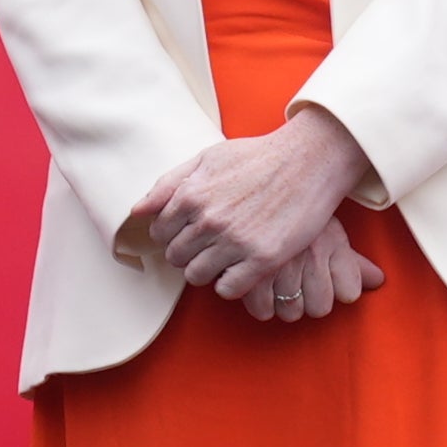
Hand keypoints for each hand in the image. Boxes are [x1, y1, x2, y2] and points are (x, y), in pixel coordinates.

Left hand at [138, 110, 381, 321]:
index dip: (172, 234)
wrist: (309, 160)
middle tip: (208, 244)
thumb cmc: (257, 157)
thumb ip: (168, 184)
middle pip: (176, 257)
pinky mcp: (263, 258)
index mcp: (191, 195)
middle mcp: (209, 220)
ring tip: (222, 257)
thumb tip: (137, 211)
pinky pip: (228, 289)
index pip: (160, 232)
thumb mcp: (207, 159)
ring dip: (206, 271)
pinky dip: (230, 284)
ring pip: (197, 276)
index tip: (190, 231)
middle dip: (187, 253)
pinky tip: (240, 269)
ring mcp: (235, 241)